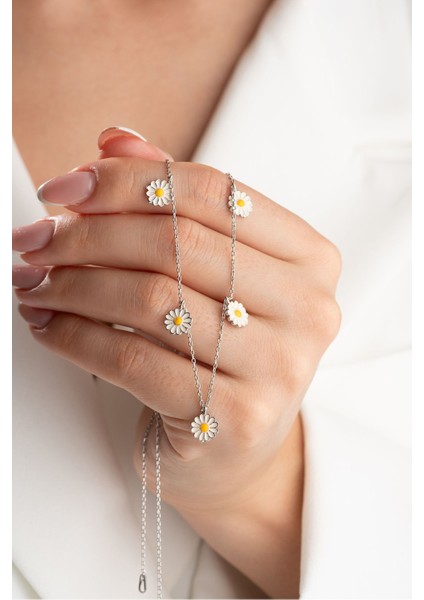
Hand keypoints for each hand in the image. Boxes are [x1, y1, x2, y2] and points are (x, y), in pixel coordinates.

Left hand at [13, 135, 340, 595]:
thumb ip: (175, 202)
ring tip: (34, 279)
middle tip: (38, 237)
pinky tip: (50, 324)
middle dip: (88, 234)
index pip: (214, 192)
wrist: (240, 452)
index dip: (131, 180)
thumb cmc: (227, 354)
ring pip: (152, 299)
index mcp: (309, 259)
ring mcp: (277, 368)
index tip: (70, 188)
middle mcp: (306, 309)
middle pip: (178, 243)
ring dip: (73, 284)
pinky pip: (133, 360)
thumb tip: (115, 141)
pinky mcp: (232, 419)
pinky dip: (75, 336)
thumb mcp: (215, 273)